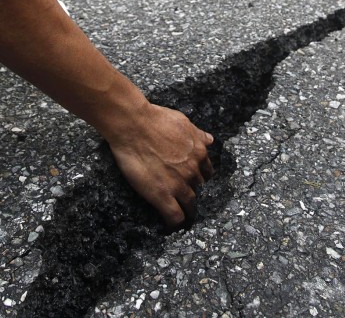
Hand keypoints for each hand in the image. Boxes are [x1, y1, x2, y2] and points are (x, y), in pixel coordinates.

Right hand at [109, 104, 214, 227]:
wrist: (134, 126)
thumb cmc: (156, 119)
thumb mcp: (184, 122)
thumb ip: (197, 134)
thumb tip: (210, 140)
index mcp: (199, 153)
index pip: (207, 172)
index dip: (199, 178)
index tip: (193, 182)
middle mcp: (193, 170)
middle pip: (199, 188)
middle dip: (192, 192)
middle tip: (183, 197)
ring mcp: (179, 184)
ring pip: (190, 204)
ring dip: (186, 209)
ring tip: (182, 216)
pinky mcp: (162, 195)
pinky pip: (175, 216)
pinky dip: (175, 222)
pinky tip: (171, 225)